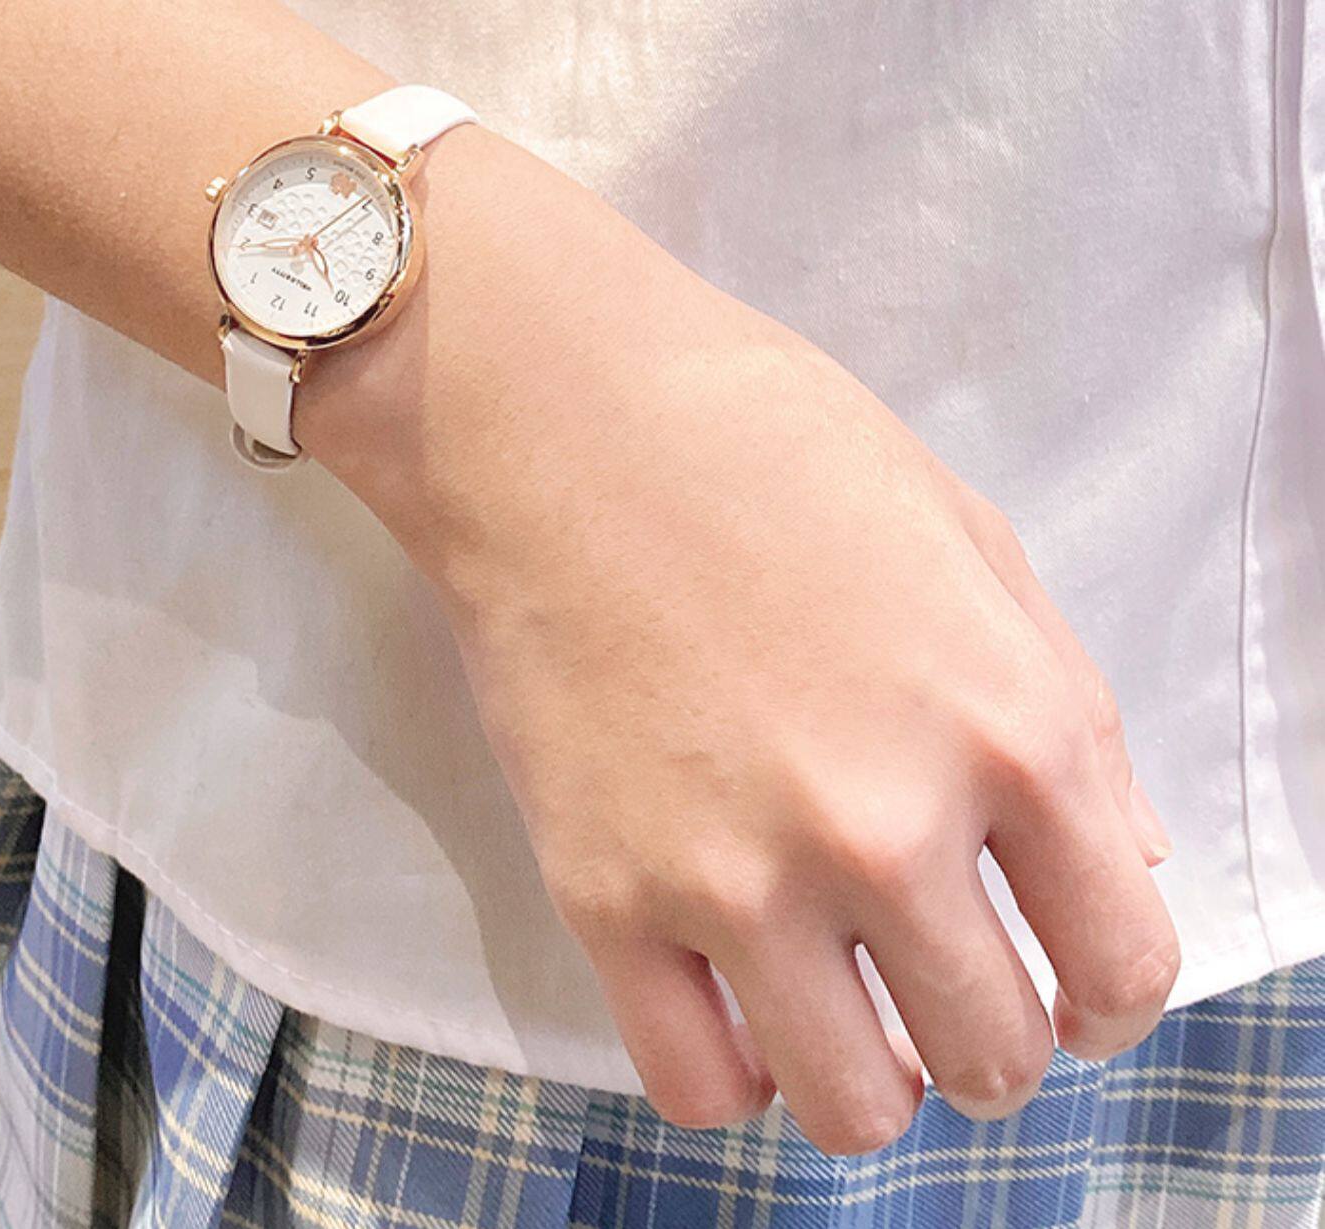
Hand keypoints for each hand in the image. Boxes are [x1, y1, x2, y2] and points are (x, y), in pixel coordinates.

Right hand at [293, 129, 1179, 1153]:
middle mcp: (888, 827)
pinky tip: (736, 1007)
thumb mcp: (971, 543)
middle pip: (991, 1059)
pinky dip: (737, 1075)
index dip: (1106, 1003)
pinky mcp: (604, 895)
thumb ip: (1069, 712)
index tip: (1068, 995)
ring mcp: (737, 875)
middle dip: (989, 1050)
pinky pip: (696, 1087)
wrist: (562, 415)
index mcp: (1012, 730)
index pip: (1122, 967)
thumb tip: (1126, 859)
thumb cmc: (774, 449)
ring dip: (873, 1085)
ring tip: (843, 1020)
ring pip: (853, 1110)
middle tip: (946, 1004)